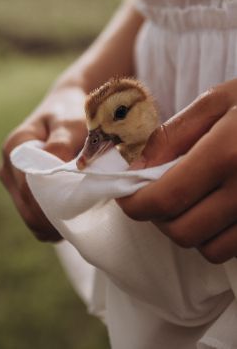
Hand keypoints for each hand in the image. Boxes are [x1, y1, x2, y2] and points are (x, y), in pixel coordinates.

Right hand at [0, 86, 86, 241]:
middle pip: (27, 207)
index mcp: (15, 148)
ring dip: (54, 221)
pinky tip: (73, 215)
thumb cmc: (72, 111)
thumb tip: (58, 173)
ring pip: (30, 215)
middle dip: (54, 218)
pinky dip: (52, 220)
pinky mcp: (24, 188)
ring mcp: (14, 179)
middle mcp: (9, 166)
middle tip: (86, 219)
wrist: (69, 104)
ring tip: (82, 216)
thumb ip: (62, 146)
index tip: (80, 211)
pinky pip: (35, 214)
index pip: (28, 189)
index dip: (52, 206)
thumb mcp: (71, 123)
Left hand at [118, 79, 236, 263]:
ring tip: (190, 199)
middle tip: (157, 194)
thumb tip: (134, 168)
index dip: (135, 203)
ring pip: (206, 249)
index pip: (166, 198)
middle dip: (158, 216)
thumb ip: (172, 134)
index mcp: (228, 153)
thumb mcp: (216, 102)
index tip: (126, 196)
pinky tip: (215, 209)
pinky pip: (231, 250)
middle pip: (182, 230)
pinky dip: (213, 237)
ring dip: (187, 228)